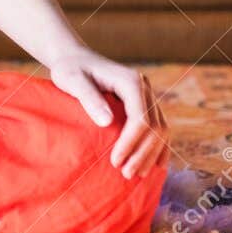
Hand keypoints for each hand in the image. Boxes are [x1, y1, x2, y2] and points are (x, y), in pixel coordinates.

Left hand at [45, 48, 169, 179]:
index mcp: (130, 81)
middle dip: (143, 153)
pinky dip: (158, 147)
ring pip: (161, 129)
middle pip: (155, 126)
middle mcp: (143, 87)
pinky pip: (158, 127)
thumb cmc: (70, 69)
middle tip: (127, 175)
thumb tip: (107, 122)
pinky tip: (155, 164)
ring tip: (137, 174)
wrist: (74, 58)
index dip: (131, 142)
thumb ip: (89, 98)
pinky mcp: (143, 104)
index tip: (115, 161)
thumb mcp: (72, 80)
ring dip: (152, 154)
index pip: (140, 117)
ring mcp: (146, 95)